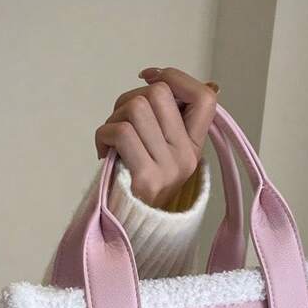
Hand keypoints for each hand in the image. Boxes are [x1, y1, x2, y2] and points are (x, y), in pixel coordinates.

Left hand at [95, 67, 219, 208]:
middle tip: (121, 123)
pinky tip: (103, 151)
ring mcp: (169, 168)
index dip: (175, 78)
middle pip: (158, 94)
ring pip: (136, 108)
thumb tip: (160, 76)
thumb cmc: (139, 185)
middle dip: (130, 99)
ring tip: (112, 140)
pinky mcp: (146, 178)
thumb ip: (166, 119)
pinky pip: (121, 132)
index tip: (150, 78)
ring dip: (114, 117)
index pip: (204, 97)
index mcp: (194, 147)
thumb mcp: (162, 152)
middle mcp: (186, 157)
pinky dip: (103, 135)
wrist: (133, 231)